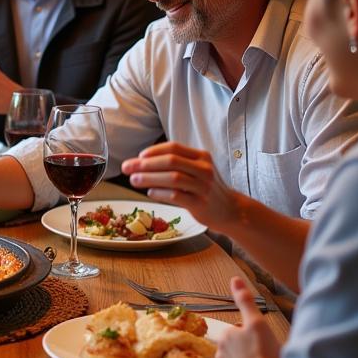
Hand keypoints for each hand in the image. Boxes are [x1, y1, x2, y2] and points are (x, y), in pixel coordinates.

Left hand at [120, 142, 241, 230]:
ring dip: (149, 178)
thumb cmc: (206, 188)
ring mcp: (204, 186)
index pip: (174, 147)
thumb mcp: (196, 170)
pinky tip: (150, 193)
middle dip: (145, 164)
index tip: (138, 156)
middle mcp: (204, 169)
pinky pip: (176, 196)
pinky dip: (160, 193)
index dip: (153, 151)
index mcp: (202, 157)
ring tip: (134, 181)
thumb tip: (141, 163)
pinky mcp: (201, 203)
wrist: (230, 210)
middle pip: (171, 161)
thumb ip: (176, 164)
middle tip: (128, 168)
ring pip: (173, 178)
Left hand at [216, 277, 279, 357]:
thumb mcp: (258, 323)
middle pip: (238, 347)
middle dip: (249, 351)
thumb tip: (234, 279)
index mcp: (226, 335)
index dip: (255, 336)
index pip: (241, 330)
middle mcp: (219, 352)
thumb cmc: (263, 355)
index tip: (264, 344)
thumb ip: (245, 301)